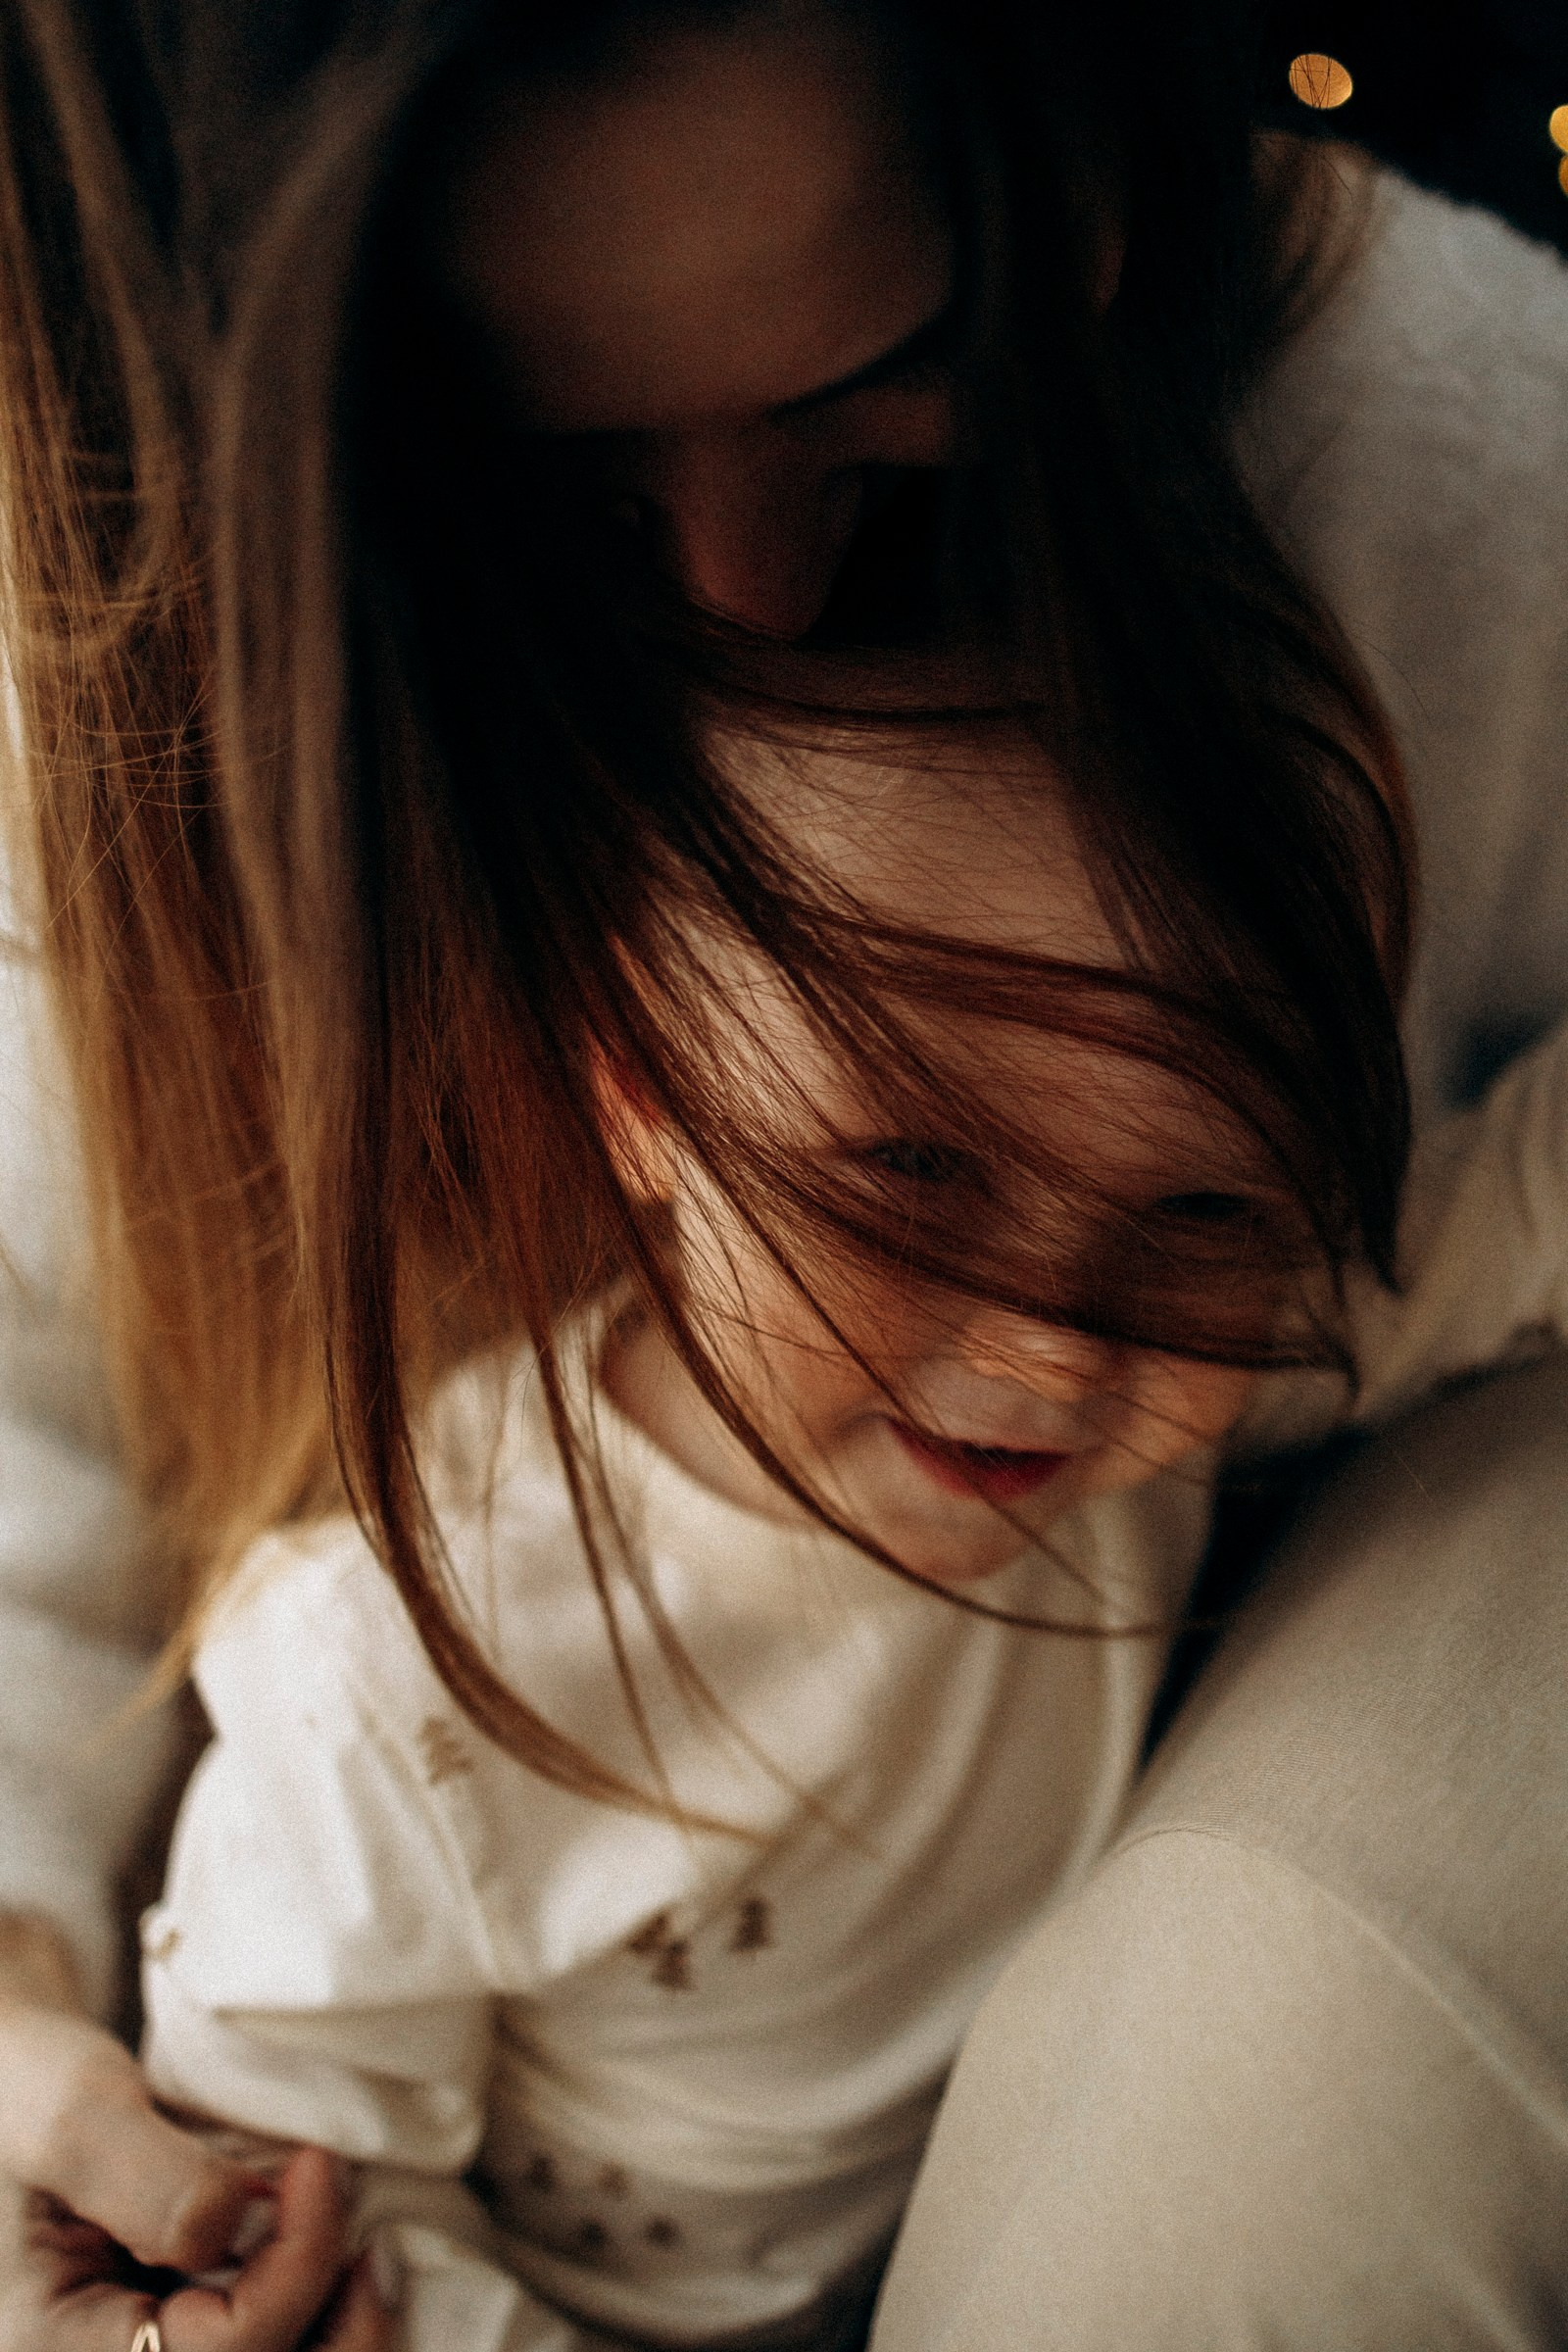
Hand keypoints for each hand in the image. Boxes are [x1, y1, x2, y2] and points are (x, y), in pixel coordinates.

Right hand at [0, 1921, 390, 2350]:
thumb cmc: (25, 2080)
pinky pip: (269, 2333)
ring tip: (365, 2244)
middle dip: (339, 2322)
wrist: (16, 2069)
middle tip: (375, 2237)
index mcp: (61, 2347)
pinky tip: (338, 2244)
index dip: (297, 2267)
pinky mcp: (184, 2317)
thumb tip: (241, 2225)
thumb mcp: (75, 2114)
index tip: (324, 2165)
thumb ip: (151, 2181)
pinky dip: (318, 2298)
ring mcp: (153, 2339)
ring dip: (337, 2315)